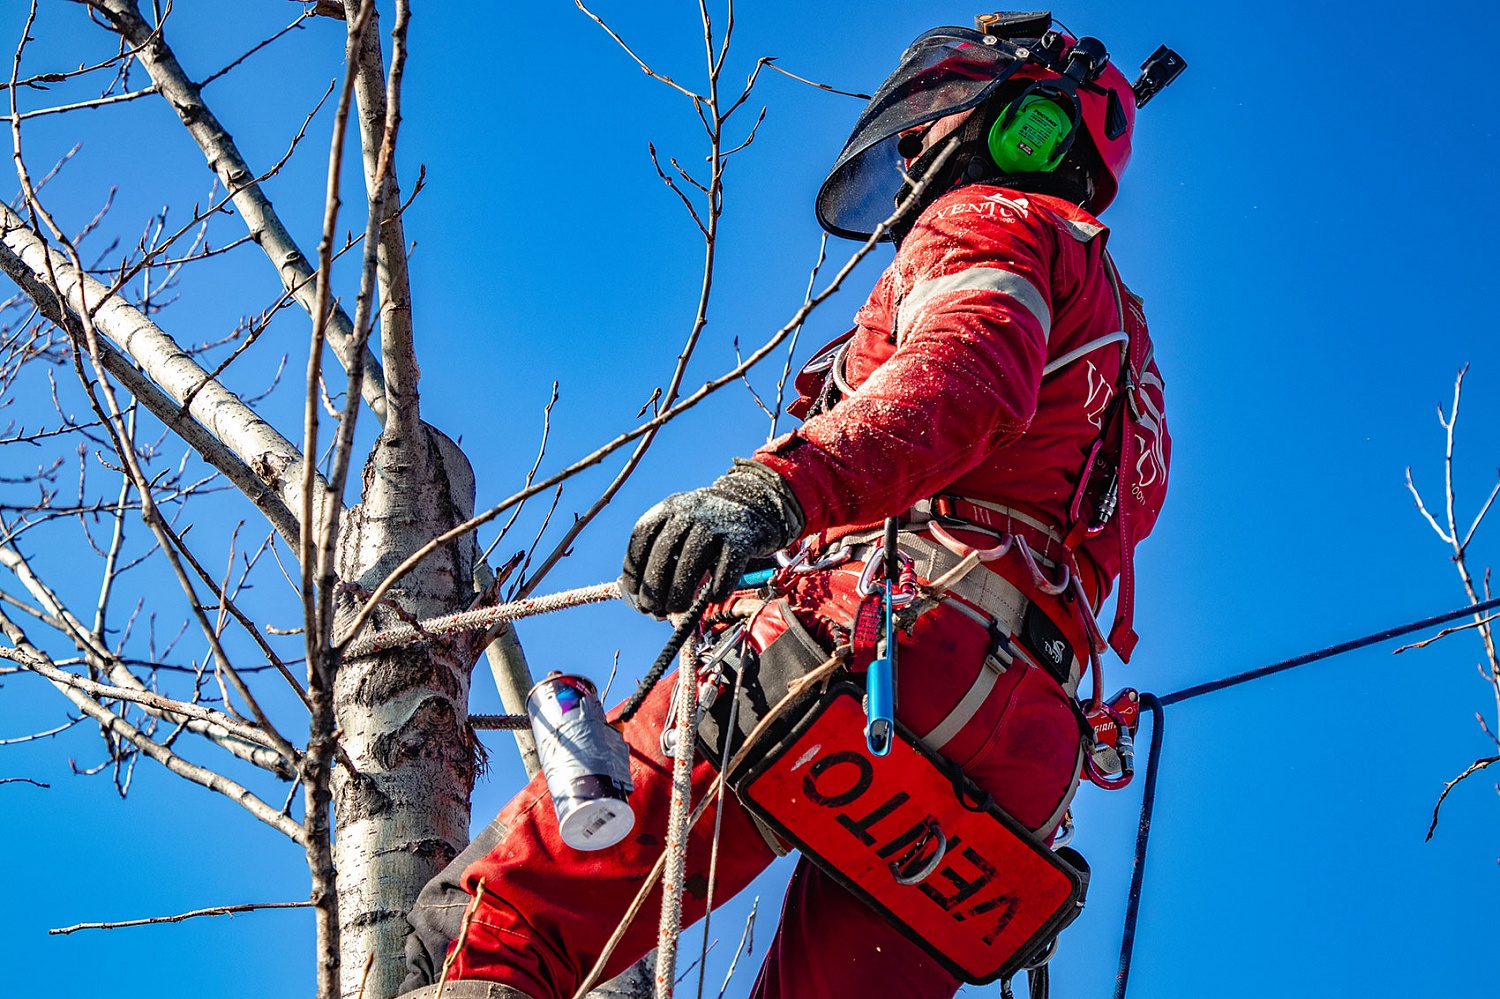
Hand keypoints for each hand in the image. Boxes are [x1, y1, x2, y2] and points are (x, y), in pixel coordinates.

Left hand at [621, 460, 803, 615]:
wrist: (754, 502)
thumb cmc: (708, 527)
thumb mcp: (681, 526)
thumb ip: (662, 552)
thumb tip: (643, 598)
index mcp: (669, 507)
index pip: (642, 538)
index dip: (634, 569)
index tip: (634, 594)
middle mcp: (690, 511)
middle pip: (664, 553)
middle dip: (654, 588)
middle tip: (653, 610)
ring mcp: (717, 523)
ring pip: (691, 563)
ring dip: (680, 592)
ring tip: (676, 609)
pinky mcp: (742, 538)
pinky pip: (726, 570)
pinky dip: (717, 589)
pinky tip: (712, 598)